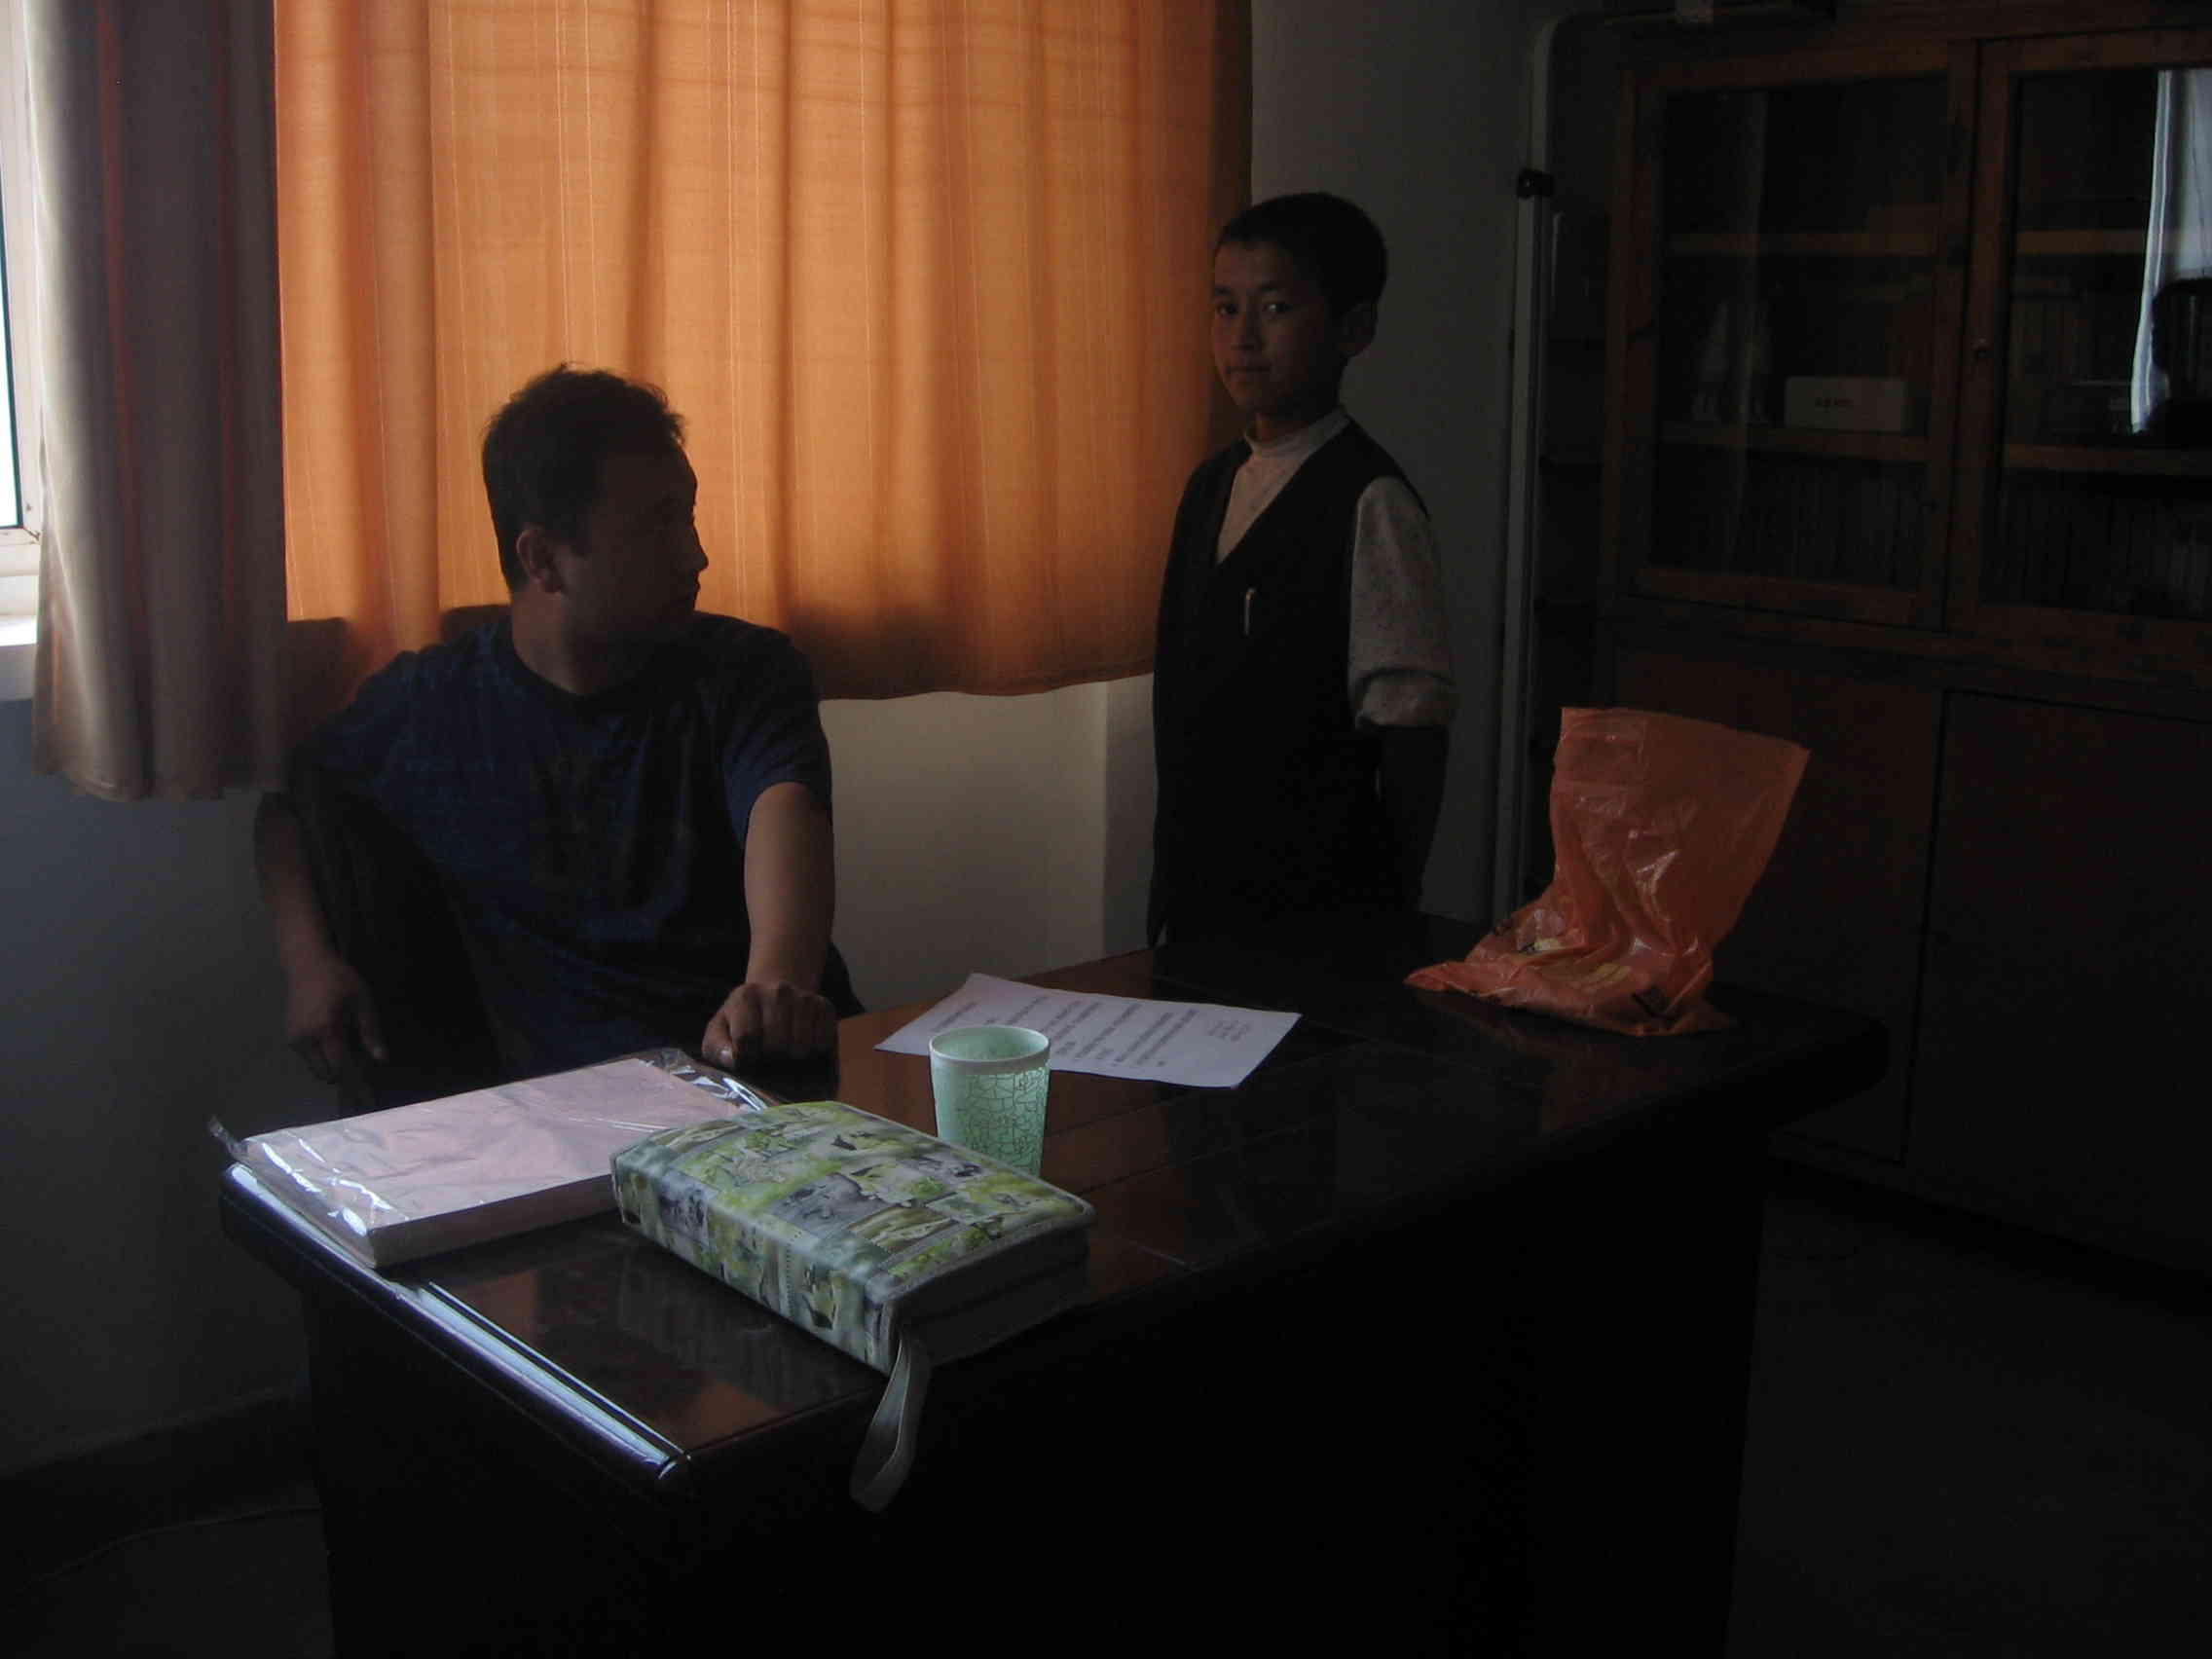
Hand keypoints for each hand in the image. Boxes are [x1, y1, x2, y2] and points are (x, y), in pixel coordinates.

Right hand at [284, 951, 386, 1083]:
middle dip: (344, 1075)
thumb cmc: (339, 979)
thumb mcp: (362, 1001)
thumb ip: (370, 1032)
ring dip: (332, 1066)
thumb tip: (381, 1060)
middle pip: (326, 1074)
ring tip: (347, 1047)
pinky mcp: (289, 1037)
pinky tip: (334, 1040)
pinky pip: (309, 1058)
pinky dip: (323, 1057)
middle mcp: (305, 1040)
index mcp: (326, 1030)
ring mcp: (294, 1039)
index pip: (342, 1067)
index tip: (368, 1101)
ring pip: (316, 1068)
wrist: (306, 963)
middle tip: (361, 1064)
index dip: (356, 1085)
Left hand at [703, 979, 836, 1067]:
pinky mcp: (825, 1007)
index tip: (748, 1053)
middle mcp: (778, 991)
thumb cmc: (743, 1018)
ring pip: (801, 1048)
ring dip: (792, 1056)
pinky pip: (823, 1043)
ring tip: (784, 1047)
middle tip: (768, 1051)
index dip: (747, 1054)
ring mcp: (805, 998)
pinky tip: (801, 1041)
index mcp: (747, 996)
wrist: (774, 991)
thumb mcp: (720, 1030)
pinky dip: (813, 1050)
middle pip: (777, 1045)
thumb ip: (718, 1047)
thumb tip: (733, 1059)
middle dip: (770, 1056)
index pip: (747, 1038)